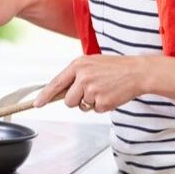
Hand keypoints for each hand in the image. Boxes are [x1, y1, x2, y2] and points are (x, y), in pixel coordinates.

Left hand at [33, 55, 150, 112]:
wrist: (137, 71)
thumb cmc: (115, 67)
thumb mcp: (92, 63)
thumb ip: (76, 74)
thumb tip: (61, 90)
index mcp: (78, 65)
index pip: (56, 83)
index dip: (45, 95)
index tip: (37, 104)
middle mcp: (83, 77)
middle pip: (68, 101)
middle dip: (77, 101)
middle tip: (91, 91)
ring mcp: (92, 90)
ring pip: (82, 107)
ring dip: (90, 103)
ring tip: (103, 90)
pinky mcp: (102, 101)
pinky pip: (96, 110)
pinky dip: (103, 106)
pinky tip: (111, 95)